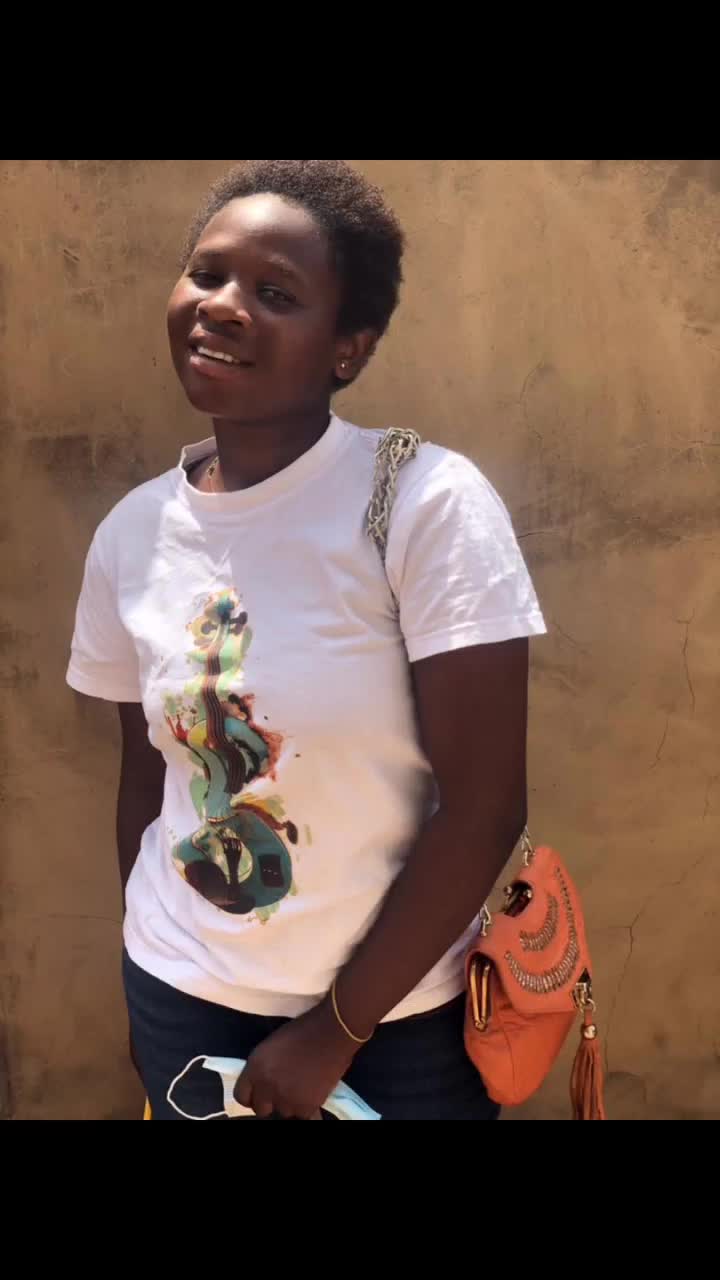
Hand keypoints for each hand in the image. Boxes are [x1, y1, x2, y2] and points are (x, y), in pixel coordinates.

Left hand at [235, 1000, 359, 1119]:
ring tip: (302, 1087)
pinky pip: (302, 1115)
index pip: (241, 1096)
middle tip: (284, 1089)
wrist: (332, 1032)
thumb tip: (264, 1081)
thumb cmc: (303, 1030)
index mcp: (255, 1068)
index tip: (261, 1092)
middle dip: (270, 1101)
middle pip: (261, 1109)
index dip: (252, 1095)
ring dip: (290, 1103)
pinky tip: (312, 1094)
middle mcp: (267, 1087)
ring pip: (283, 1112)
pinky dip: (307, 1107)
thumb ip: (263, 1067)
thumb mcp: (272, 1045)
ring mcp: (286, 1099)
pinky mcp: (307, 1107)